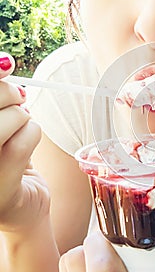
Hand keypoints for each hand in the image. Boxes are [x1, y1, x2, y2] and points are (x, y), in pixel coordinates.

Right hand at [0, 52, 48, 231]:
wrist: (21, 211)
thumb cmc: (5, 160)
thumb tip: (4, 61)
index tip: (6, 64)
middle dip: (10, 93)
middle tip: (17, 101)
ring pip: (13, 117)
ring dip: (23, 119)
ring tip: (18, 130)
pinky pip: (26, 138)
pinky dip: (34, 135)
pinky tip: (26, 147)